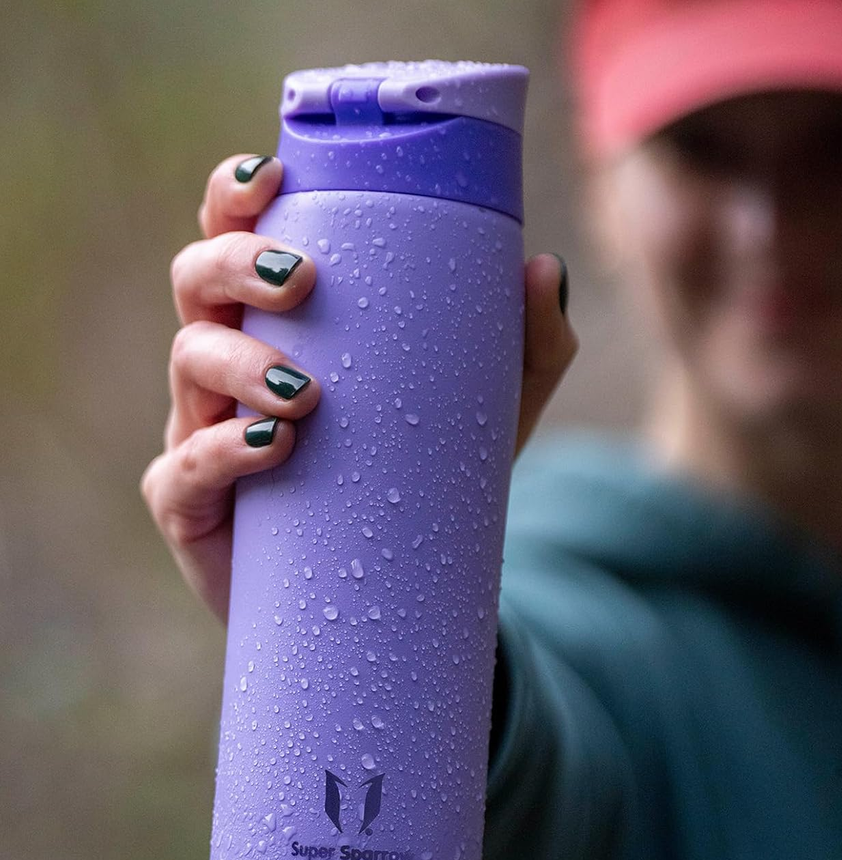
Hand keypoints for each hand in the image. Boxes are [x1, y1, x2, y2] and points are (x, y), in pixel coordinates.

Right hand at [141, 153, 578, 626]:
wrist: (395, 585)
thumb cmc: (427, 475)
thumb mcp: (494, 407)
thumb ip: (529, 342)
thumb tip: (543, 269)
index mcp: (283, 321)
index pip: (237, 236)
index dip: (235, 196)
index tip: (272, 177)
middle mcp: (231, 364)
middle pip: (195, 282)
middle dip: (232, 262)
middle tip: (300, 278)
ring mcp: (202, 431)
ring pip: (188, 364)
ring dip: (240, 362)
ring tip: (308, 393)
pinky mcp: (192, 504)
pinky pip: (183, 468)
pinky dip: (223, 451)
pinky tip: (273, 445)